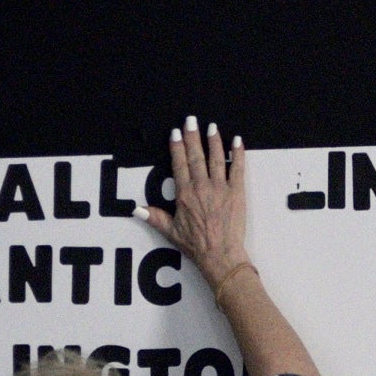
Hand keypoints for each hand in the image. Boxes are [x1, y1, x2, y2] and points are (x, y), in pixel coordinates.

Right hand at [135, 115, 249, 287]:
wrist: (220, 255)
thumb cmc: (196, 246)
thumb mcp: (171, 232)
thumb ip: (154, 217)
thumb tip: (136, 209)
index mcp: (184, 194)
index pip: (179, 164)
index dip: (177, 147)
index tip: (175, 133)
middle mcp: (201, 187)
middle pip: (196, 156)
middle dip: (192, 136)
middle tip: (190, 120)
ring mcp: (220, 188)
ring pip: (216, 158)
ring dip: (213, 141)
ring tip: (211, 126)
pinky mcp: (237, 193)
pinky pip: (238, 168)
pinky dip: (238, 154)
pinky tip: (237, 141)